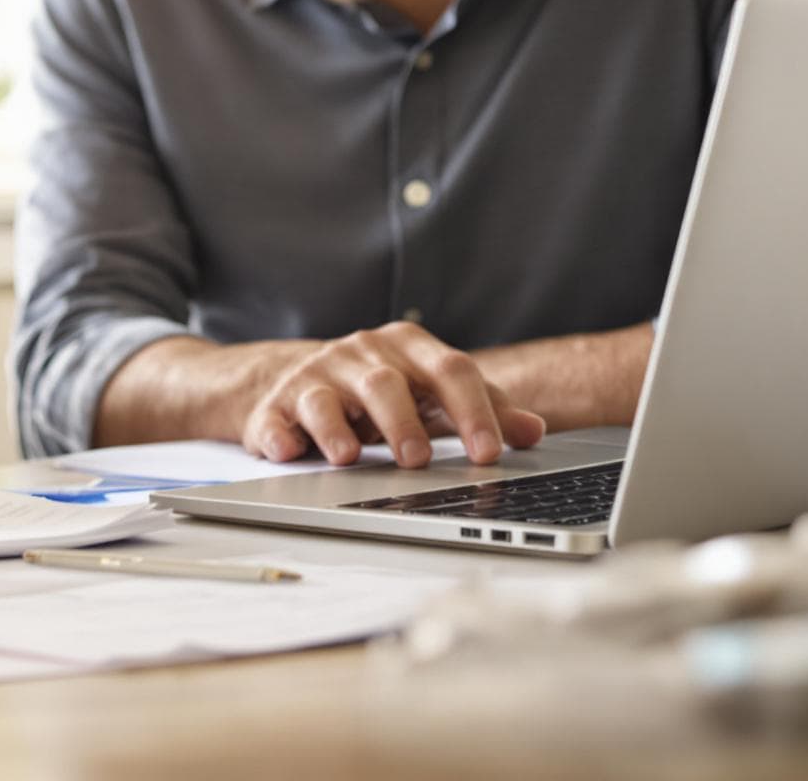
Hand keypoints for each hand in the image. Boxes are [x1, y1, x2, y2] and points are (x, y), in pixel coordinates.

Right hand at [241, 323, 546, 467]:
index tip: (490, 452)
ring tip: (350, 458)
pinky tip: (289, 451)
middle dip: (403, 422)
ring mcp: (315, 376)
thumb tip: (533, 431)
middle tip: (419, 460)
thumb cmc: (384, 393)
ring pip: (325, 397)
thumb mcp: (436, 394)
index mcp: (407, 346)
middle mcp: (359, 354)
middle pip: (385, 381)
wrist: (306, 384)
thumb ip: (484, 409)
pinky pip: (274, 417)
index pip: (449, 369)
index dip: (472, 411)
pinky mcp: (276, 404)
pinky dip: (280, 435)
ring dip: (338, 429)